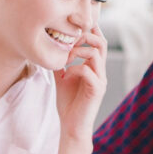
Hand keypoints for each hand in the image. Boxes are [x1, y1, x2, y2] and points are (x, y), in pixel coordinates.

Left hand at [55, 25, 106, 141]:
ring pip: (96, 53)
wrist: (71, 126)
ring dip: (78, 52)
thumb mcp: (62, 78)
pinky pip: (87, 70)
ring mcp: (101, 80)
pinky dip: (74, 69)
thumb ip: (61, 63)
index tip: (74, 27)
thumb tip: (51, 48)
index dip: (89, 30)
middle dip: (84, 37)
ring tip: (65, 60)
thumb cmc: (68, 103)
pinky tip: (65, 76)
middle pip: (101, 42)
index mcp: (94, 67)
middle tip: (68, 43)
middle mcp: (100, 71)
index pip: (98, 42)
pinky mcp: (97, 89)